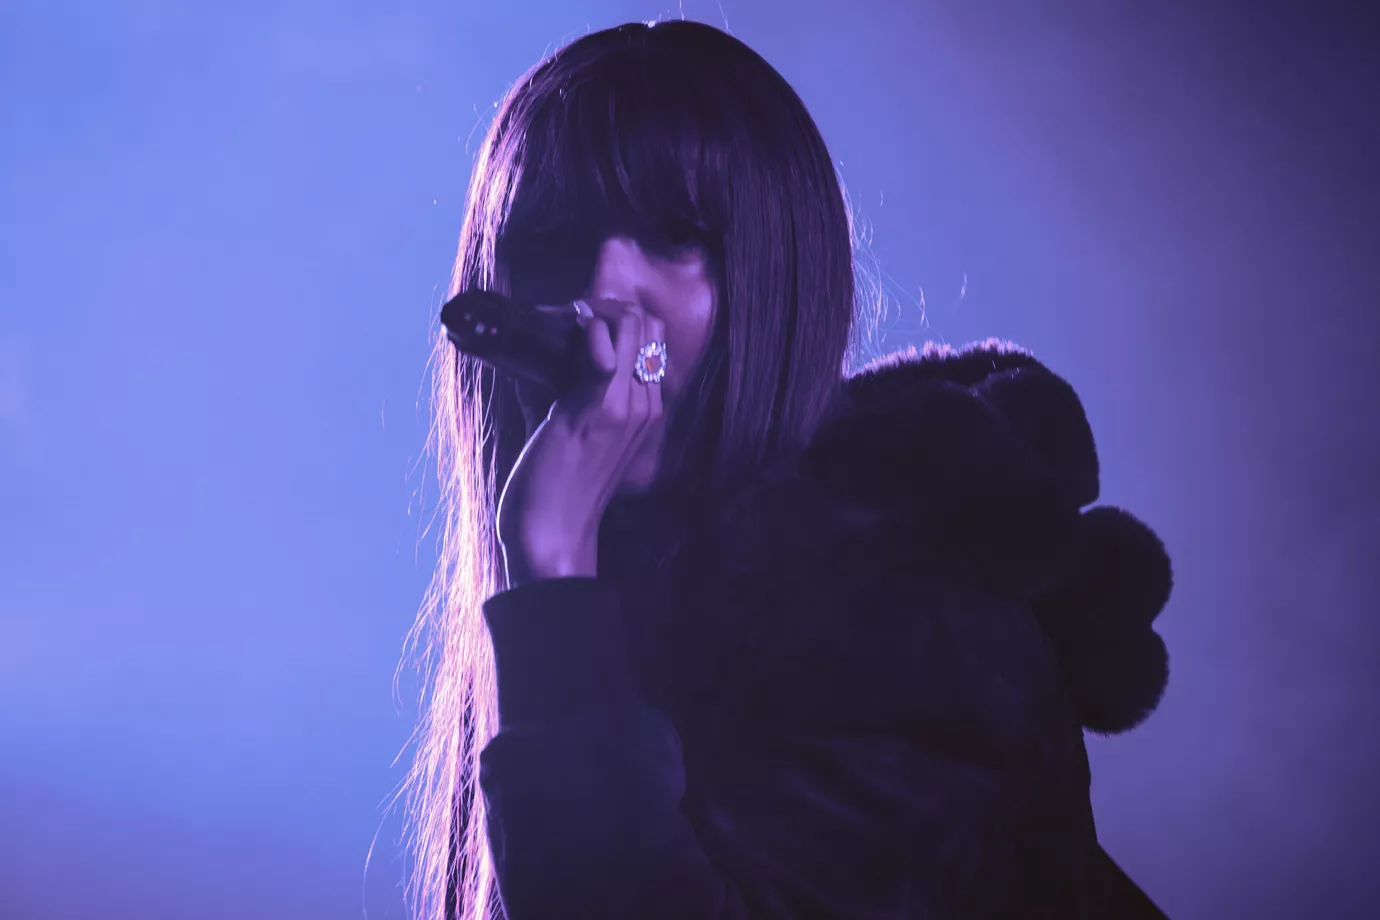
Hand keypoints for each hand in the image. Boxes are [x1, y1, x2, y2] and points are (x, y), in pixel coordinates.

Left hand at [496, 300, 665, 586]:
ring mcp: (624, 408)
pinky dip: (585, 332)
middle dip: (607, 306)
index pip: (653, 340)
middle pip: (648, 325)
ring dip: (593, 311)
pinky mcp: (592, 411)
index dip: (618, 318)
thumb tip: (542, 364)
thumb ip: (577, 401)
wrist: (551, 535)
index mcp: (647, 412)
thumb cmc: (557, 491)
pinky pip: (602, 354)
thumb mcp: (580, 438)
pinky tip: (565, 331)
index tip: (580, 321)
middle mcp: (645, 406)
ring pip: (631, 326)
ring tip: (564, 320)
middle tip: (569, 316)